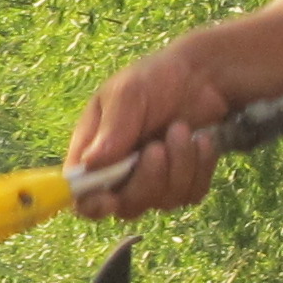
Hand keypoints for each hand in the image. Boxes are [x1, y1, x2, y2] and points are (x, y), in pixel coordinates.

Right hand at [64, 48, 232, 220]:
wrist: (201, 76)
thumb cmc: (154, 78)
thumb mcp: (127, 93)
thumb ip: (111, 129)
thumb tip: (89, 164)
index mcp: (93, 153)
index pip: (81, 195)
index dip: (91, 205)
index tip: (110, 200)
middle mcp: (119, 174)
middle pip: (127, 206)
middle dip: (148, 180)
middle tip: (159, 146)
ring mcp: (153, 181)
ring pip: (163, 202)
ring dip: (179, 165)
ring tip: (181, 129)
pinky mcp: (183, 183)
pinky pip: (191, 194)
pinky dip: (200, 167)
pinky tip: (200, 140)